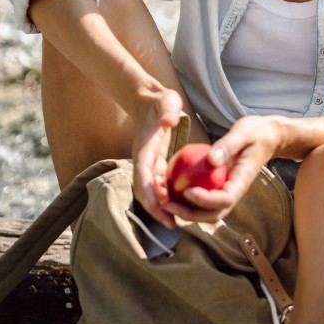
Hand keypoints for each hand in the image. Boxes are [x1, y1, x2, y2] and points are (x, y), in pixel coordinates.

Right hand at [130, 87, 185, 227]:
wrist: (148, 99)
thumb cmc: (160, 100)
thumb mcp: (166, 100)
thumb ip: (167, 110)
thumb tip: (169, 122)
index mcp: (144, 148)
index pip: (143, 176)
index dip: (149, 194)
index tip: (160, 209)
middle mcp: (143, 158)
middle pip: (144, 189)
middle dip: (154, 209)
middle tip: (172, 224)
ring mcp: (148, 161)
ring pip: (150, 189)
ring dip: (160, 206)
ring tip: (176, 221)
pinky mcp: (155, 161)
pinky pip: (158, 183)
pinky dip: (166, 195)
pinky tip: (181, 205)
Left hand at [161, 115, 283, 224]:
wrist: (266, 137)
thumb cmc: (255, 132)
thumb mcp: (244, 132)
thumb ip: (228, 145)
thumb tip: (211, 160)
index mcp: (242, 181)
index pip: (225, 200)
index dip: (205, 200)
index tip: (187, 190)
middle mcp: (233, 191)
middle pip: (213, 214)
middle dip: (189, 214)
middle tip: (167, 204)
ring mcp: (225, 191)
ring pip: (205, 211)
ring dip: (184, 211)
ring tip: (163, 201)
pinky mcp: (217, 187)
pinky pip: (201, 199)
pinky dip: (184, 199)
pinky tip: (167, 187)